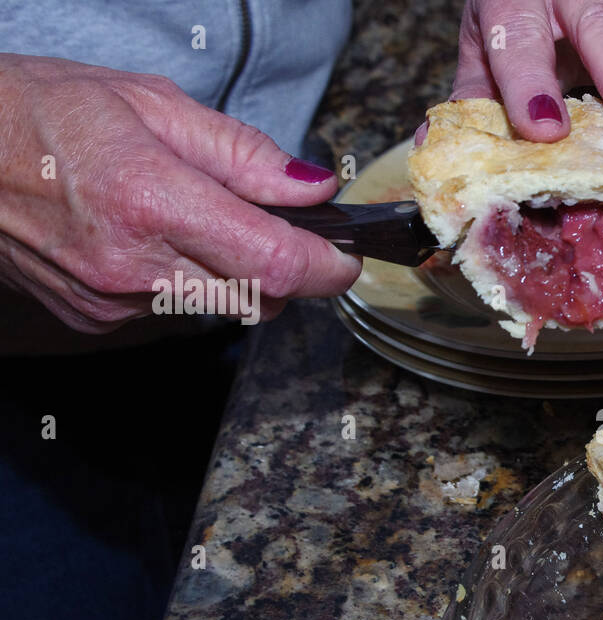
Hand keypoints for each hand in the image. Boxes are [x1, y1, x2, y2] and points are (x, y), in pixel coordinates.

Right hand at [0, 55, 361, 333]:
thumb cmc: (40, 114)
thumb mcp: (152, 103)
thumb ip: (243, 153)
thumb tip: (313, 188)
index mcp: (149, 199)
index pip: (273, 262)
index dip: (327, 266)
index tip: (347, 256)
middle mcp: (131, 264)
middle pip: (260, 297)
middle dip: (289, 270)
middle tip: (281, 228)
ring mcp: (111, 299)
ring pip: (223, 308)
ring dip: (240, 276)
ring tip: (203, 220)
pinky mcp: (97, 318)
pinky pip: (176, 311)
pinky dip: (191, 283)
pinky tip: (159, 240)